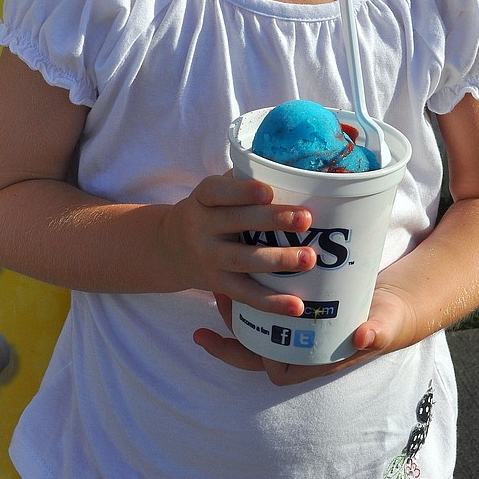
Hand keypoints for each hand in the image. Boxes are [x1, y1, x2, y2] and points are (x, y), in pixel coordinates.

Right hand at [163, 173, 316, 315]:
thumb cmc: (208, 213)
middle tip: (306, 219)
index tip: (268, 191)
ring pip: (244, 260)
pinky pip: (246, 294)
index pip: (217, 191)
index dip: (242, 191)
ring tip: (309, 258)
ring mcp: (208, 259)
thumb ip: (243, 182)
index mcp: (203, 198)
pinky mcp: (217, 284)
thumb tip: (294, 172)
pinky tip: (297, 306)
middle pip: (236, 222)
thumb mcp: (213, 193)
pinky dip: (271, 302)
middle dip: (272, 220)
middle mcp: (201, 227)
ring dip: (278, 260)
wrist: (169, 249)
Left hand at [194, 279, 417, 385]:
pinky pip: (268, 301)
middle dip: (232, 328)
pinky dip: (253, 286)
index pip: (276, 369)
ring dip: (238, 305)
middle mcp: (302, 345)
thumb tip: (363, 336)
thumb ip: (376, 333)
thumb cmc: (390, 320)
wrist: (399, 300)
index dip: (253, 356)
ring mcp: (298, 325)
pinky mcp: (300, 302)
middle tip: (218, 297)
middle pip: (256, 346)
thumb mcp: (385, 326)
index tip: (243, 334)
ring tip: (219, 281)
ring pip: (258, 323)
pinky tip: (242, 261)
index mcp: (316, 360)